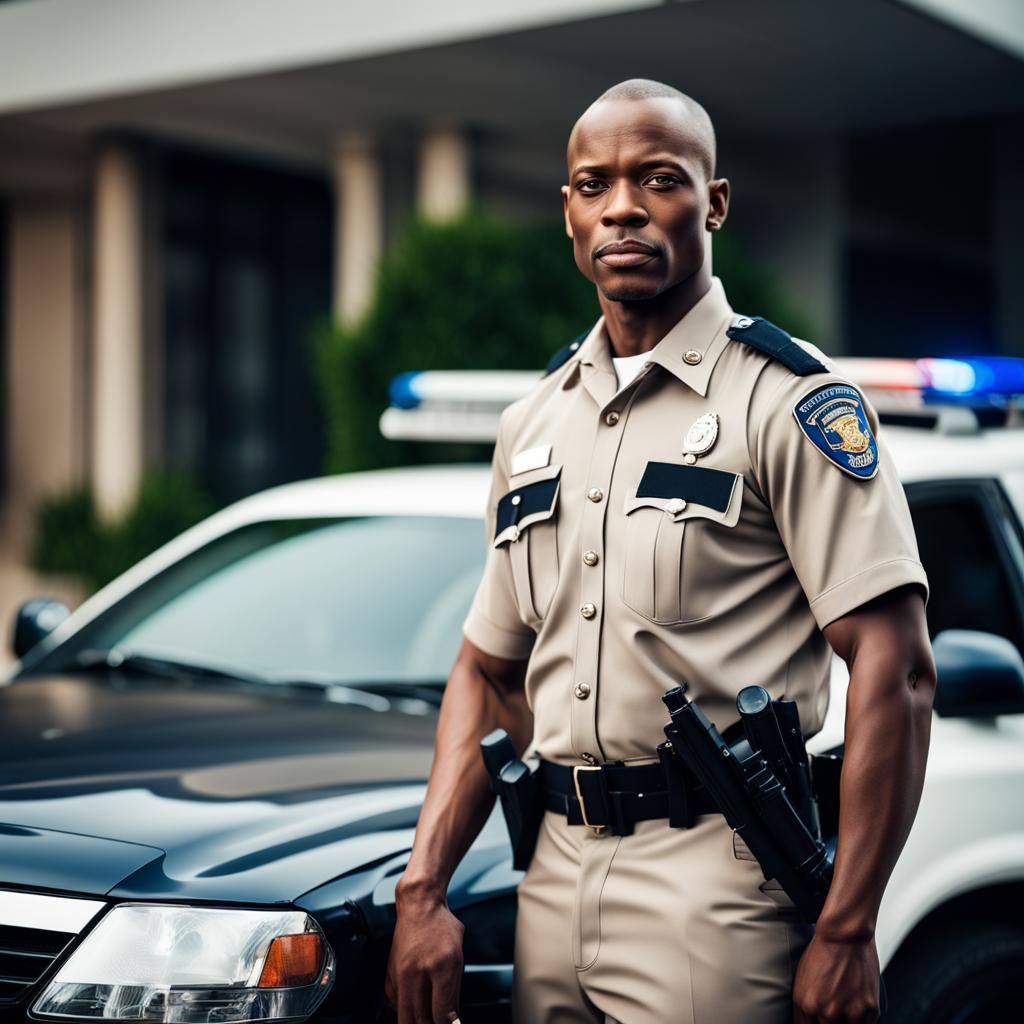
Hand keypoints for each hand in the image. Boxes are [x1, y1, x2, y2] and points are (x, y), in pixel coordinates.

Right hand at [385, 889, 464, 1023]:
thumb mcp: (458, 956)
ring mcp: (400, 976)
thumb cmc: (441, 925)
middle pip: (418, 1021)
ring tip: (426, 1020)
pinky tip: (415, 1007)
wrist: (418, 905)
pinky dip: (406, 1011)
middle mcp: (417, 973)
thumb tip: (452, 1019)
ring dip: (416, 1022)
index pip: (441, 1014)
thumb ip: (454, 990)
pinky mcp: (389, 976)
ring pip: (404, 1017)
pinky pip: (395, 1005)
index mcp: (440, 967)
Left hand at [792, 932, 880, 1023]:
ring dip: (848, 1021)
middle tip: (835, 1009)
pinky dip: (862, 1021)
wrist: (843, 934)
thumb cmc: (822, 953)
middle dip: (830, 1022)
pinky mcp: (869, 1009)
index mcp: (807, 1005)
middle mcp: (827, 1012)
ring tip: (846, 1007)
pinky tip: (858, 1009)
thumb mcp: (802, 981)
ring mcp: (850, 1012)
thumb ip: (805, 1007)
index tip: (819, 1021)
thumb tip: (808, 1022)